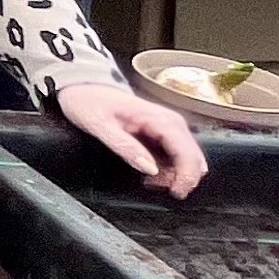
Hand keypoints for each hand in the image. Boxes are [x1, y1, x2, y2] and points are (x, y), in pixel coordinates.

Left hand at [56, 80, 205, 198]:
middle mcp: (171, 122)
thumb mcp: (99, 126)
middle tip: (156, 188)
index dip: (186, 176)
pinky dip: (170, 170)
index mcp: (159, 119)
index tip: (176, 192)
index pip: (186, 151)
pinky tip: (151, 175)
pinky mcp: (164, 133)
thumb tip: (151, 170)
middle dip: (182, 178)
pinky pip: (177, 157)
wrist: (83, 86)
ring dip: (176, 176)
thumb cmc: (89, 102)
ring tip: (150, 182)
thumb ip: (125, 147)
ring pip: (189, 159)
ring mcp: (170, 127)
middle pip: (194, 157)